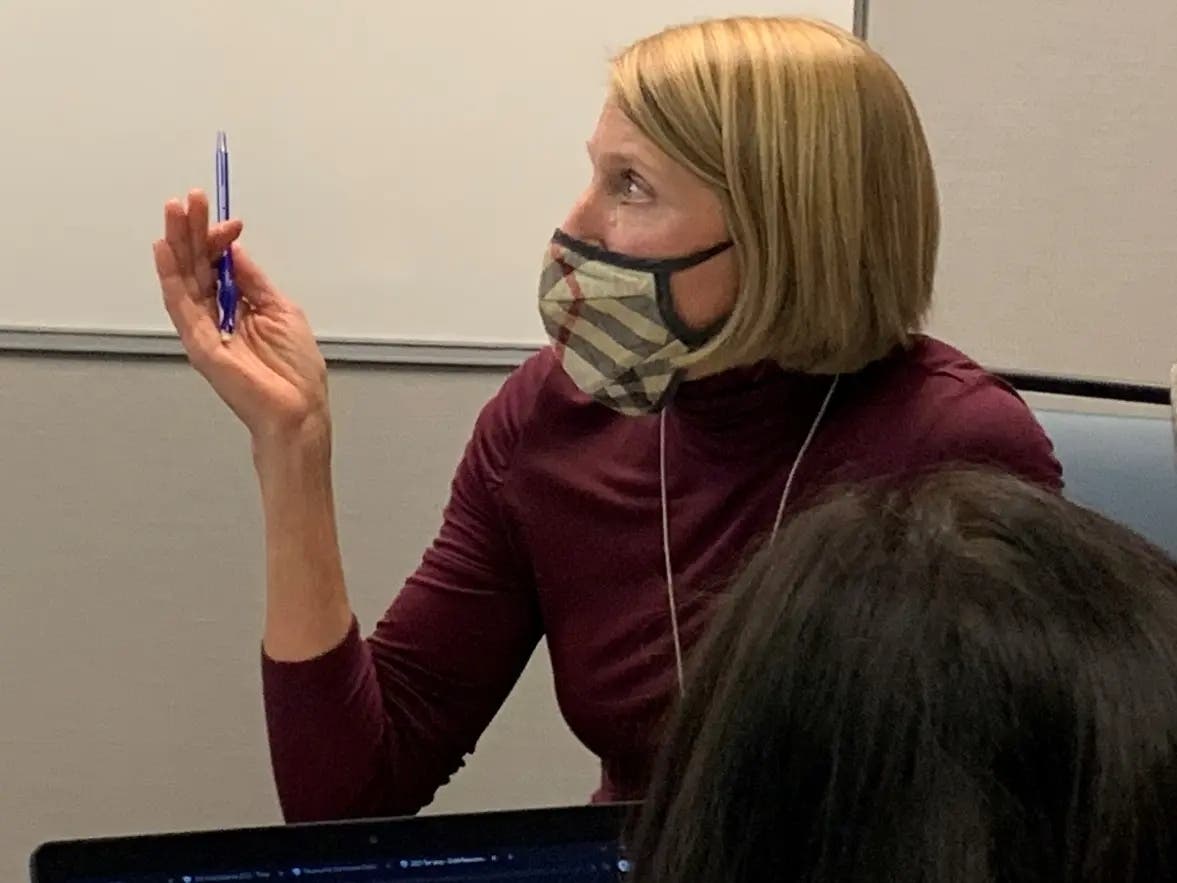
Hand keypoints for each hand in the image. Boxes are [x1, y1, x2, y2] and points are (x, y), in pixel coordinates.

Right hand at [154, 190, 329, 449]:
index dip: (220, 240)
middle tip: (188, 199)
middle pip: (197, 265)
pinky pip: (180, 305)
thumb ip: (252, 280)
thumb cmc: (295, 370)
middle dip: (192, 230)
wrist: (298, 411)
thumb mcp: (280, 309)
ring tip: (174, 212)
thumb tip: (232, 248)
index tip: (230, 221)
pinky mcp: (199, 344)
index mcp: (238, 306)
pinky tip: (165, 251)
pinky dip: (171, 277)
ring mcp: (205, 329)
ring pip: (184, 278)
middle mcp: (216, 315)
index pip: (219, 265)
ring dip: (177, 243)